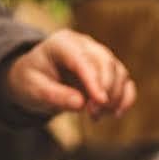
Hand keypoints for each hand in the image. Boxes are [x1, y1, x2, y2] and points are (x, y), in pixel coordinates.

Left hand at [1, 28, 135, 119]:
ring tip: (96, 116)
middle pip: (106, 63)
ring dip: (115, 97)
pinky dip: (126, 98)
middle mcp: (84, 45)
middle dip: (105, 91)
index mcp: (62, 44)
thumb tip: (80, 103)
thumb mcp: (33, 89)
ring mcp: (99, 56)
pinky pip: (126, 82)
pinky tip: (116, 114)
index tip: (100, 102)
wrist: (36, 78)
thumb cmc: (32, 81)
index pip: (83, 59)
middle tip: (93, 115)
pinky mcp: (109, 71)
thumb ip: (54, 95)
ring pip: (119, 72)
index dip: (94, 80)